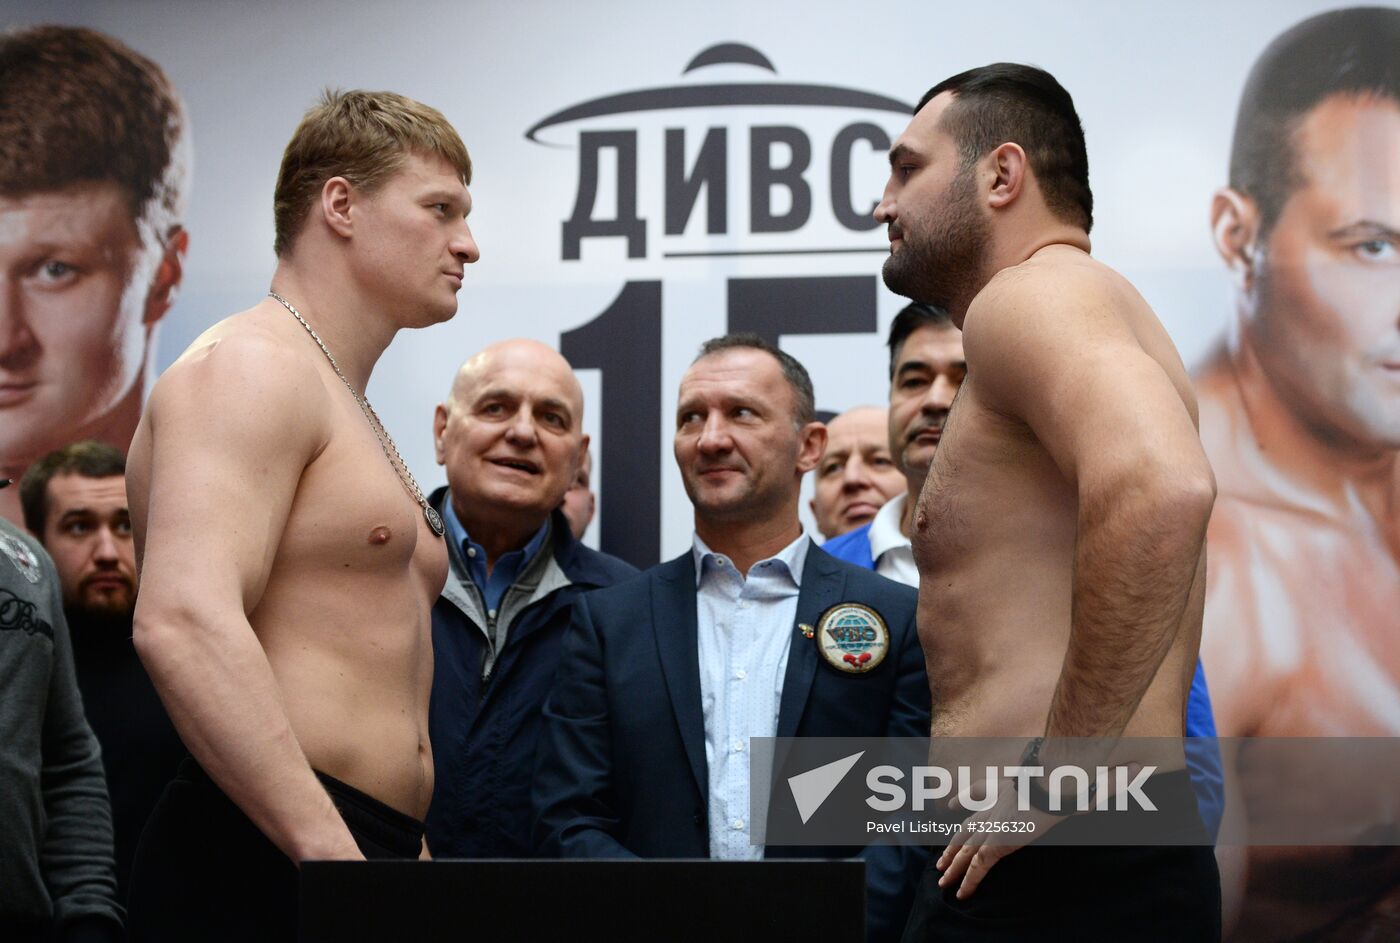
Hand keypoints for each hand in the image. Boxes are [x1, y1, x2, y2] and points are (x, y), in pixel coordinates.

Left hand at [935, 775, 1063, 899]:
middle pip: (966, 830)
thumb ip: (1060, 791)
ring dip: (954, 869)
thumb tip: (1086, 798)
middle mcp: (992, 810)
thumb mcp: (1053, 782)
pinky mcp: (997, 843)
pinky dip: (969, 881)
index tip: (953, 805)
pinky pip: (978, 866)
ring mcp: (993, 827)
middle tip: (941, 863)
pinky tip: (962, 893)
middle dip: (953, 847)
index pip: (978, 796)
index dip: (964, 801)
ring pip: (967, 851)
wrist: (1051, 784)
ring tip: (943, 883)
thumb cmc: (1057, 782)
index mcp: (1001, 793)